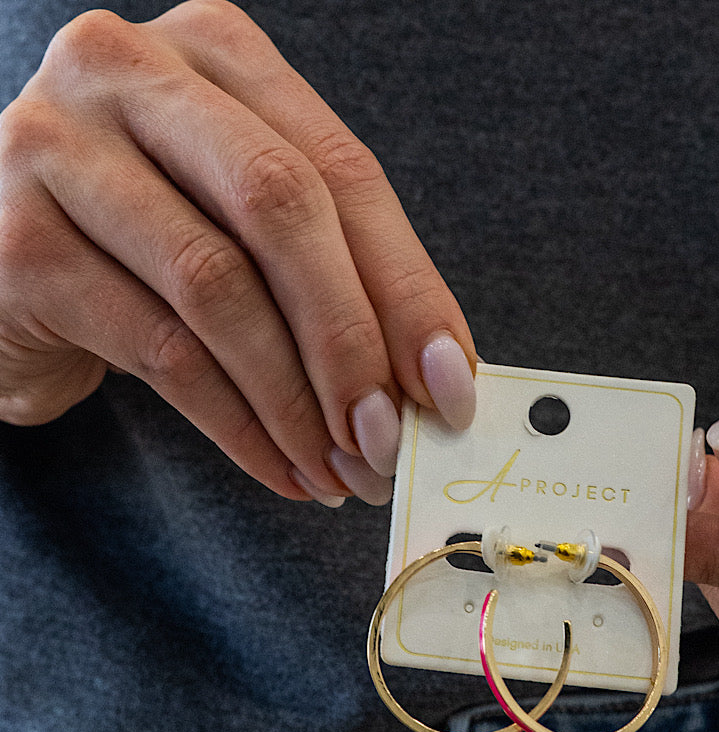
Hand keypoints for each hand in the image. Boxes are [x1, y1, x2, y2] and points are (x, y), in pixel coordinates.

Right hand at [0, 0, 477, 504]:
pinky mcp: (21, 245)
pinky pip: (163, 354)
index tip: (450, 385)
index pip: (341, 171)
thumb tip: (437, 377)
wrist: (7, 272)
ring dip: (298, 402)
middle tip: (390, 438)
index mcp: (215, 51)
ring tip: (342, 469)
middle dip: (351, 340)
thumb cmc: (150, 248)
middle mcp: (128, 71)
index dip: (407, 288)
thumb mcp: (246, 230)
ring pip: (218, 288)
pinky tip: (283, 470)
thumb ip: (335, 274)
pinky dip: (240, 429)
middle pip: (280, 206)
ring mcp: (59, 149)